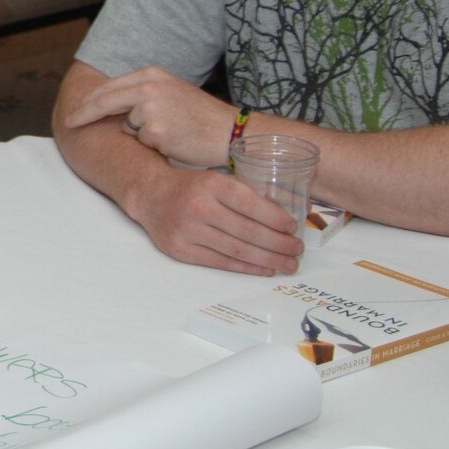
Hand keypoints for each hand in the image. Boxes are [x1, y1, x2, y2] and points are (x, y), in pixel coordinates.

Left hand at [63, 65, 235, 166]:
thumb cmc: (201, 118)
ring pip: (127, 127)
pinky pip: (141, 143)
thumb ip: (143, 95)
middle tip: (67, 122)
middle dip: (83, 113)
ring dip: (141, 136)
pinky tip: (175, 142)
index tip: (73, 110)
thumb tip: (110, 104)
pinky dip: (154, 147)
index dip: (88, 101)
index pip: (109, 87)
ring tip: (171, 134)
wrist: (231, 132)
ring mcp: (150, 108)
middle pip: (104, 101)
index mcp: (152, 75)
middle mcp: (149, 87)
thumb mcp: (171, 94)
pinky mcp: (154, 130)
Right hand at [127, 167, 302, 275]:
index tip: (293, 228)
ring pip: (237, 250)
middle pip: (247, 231)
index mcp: (211, 185)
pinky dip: (247, 267)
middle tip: (297, 250)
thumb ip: (245, 195)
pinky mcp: (181, 250)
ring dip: (268, 259)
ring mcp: (188, 230)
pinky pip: (221, 262)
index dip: (276, 219)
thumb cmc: (191, 188)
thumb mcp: (216, 180)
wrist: (151, 195)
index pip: (250, 204)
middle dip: (278, 244)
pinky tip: (265, 268)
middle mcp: (198, 207)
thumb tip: (285, 216)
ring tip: (288, 263)